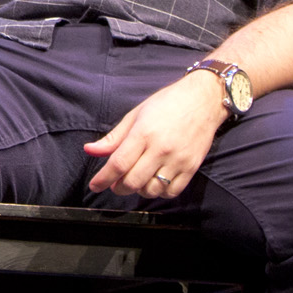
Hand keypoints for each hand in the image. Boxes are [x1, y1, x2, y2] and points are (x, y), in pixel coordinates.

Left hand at [83, 73, 229, 198]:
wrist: (203, 100)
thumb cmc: (167, 104)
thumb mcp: (136, 115)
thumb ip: (114, 137)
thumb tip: (90, 150)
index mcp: (144, 133)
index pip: (118, 163)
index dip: (103, 179)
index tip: (95, 185)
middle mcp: (161, 149)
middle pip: (133, 181)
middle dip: (119, 187)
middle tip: (115, 183)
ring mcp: (178, 160)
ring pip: (152, 190)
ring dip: (139, 190)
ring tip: (137, 180)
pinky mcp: (192, 167)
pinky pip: (172, 192)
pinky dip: (160, 193)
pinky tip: (155, 181)